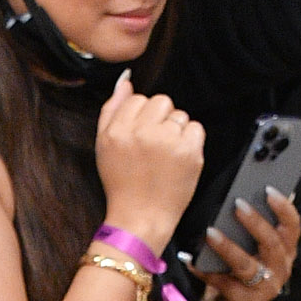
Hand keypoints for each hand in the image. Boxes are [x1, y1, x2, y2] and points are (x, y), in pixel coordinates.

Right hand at [94, 73, 205, 255]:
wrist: (140, 219)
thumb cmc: (122, 184)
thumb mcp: (104, 146)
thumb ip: (111, 110)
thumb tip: (125, 81)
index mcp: (117, 131)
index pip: (138, 99)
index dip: (141, 118)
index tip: (140, 138)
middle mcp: (141, 133)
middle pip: (161, 101)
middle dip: (160, 120)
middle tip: (154, 147)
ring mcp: (167, 142)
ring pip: (179, 115)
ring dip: (175, 132)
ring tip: (165, 156)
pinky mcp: (189, 152)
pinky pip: (196, 128)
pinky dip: (190, 142)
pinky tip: (178, 159)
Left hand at [199, 188, 300, 300]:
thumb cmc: (237, 274)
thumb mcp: (250, 250)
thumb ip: (252, 231)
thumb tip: (241, 198)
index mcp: (285, 253)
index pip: (292, 227)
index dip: (283, 208)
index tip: (269, 190)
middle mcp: (279, 270)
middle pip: (271, 243)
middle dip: (254, 222)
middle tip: (236, 204)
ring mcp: (263, 289)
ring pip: (246, 264)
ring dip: (227, 247)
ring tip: (210, 232)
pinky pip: (222, 283)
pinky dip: (204, 270)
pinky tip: (191, 259)